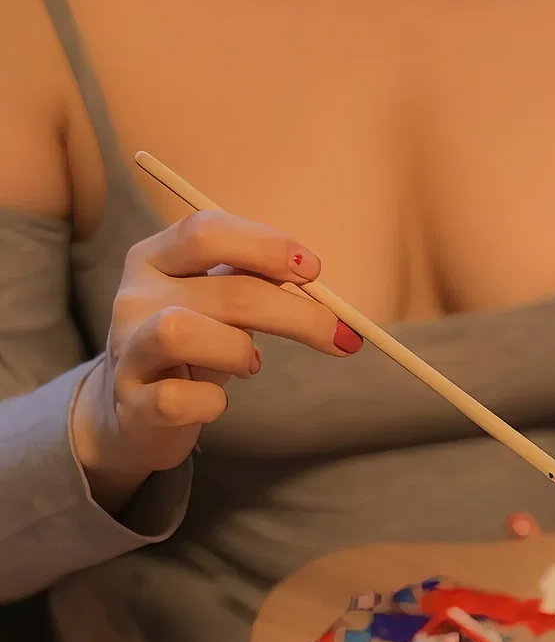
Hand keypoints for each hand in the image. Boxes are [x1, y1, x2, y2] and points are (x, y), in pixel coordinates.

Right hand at [71, 211, 363, 515]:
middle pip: (226, 290)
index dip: (267, 246)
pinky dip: (210, 404)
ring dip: (237, 351)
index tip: (315, 271)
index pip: (207, 231)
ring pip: (182, 333)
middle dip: (296, 314)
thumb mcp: (220, 304)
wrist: (138, 410)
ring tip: (249, 363)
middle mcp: (133, 296)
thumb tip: (318, 282)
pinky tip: (214, 402)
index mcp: (156, 257)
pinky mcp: (131, 402)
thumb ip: (255, 282)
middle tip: (340, 336)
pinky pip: (177, 399)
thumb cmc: (195, 348)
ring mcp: (128, 349)